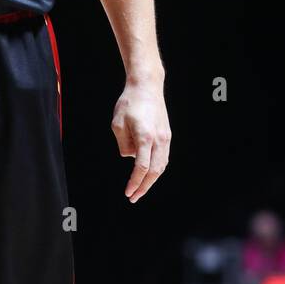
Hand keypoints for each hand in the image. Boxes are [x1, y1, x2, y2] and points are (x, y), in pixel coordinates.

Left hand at [111, 78, 170, 202]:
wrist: (147, 86)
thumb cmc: (129, 103)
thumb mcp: (117, 124)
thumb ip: (123, 144)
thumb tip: (130, 157)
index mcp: (145, 137)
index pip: (142, 167)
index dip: (135, 183)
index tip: (128, 193)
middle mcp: (159, 139)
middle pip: (155, 171)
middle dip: (144, 187)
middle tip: (133, 197)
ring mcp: (165, 137)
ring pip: (161, 166)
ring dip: (151, 180)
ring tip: (139, 189)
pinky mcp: (167, 135)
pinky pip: (163, 157)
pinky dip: (156, 169)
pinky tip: (147, 174)